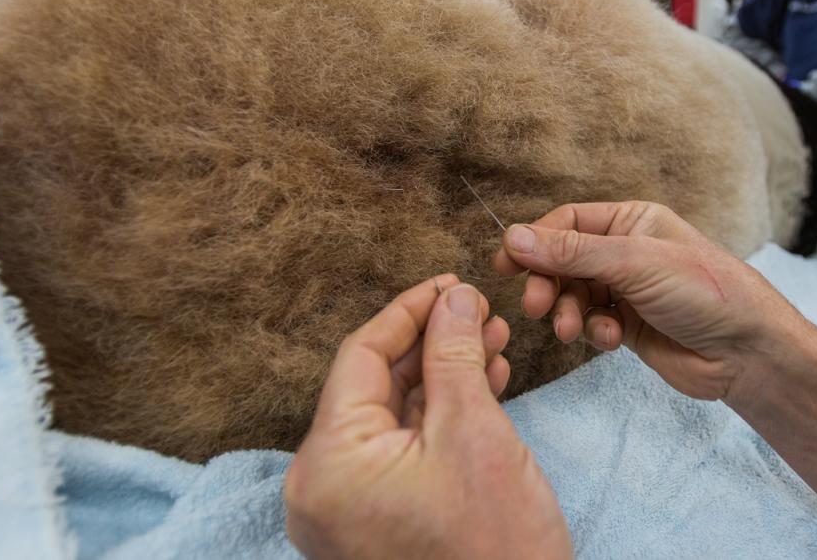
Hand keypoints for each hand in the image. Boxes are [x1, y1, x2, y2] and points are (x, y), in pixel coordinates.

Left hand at [284, 275, 572, 559]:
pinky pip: (397, 454)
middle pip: (372, 386)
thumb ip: (455, 355)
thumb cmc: (496, 545)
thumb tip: (452, 297)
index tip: (452, 283)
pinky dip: (435, 420)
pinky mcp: (372, 525)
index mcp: (328, 464)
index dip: (410, 311)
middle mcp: (320, 489)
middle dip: (431, 344)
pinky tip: (481, 386)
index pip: (360, 358)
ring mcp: (344, 512)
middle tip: (480, 312)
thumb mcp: (475, 433)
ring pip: (390, 419)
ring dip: (440, 377)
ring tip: (491, 343)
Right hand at [493, 201, 807, 401]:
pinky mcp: (631, 328)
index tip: (507, 265)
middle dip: (548, 283)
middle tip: (534, 306)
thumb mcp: (634, 263)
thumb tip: (514, 237)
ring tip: (574, 330)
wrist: (747, 351)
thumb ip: (572, 253)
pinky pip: (593, 324)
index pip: (568, 222)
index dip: (535, 241)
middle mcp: (627, 252)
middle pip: (564, 262)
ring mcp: (628, 291)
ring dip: (568, 313)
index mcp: (633, 221)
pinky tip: (611, 340)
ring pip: (574, 296)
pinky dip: (593, 333)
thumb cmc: (704, 292)